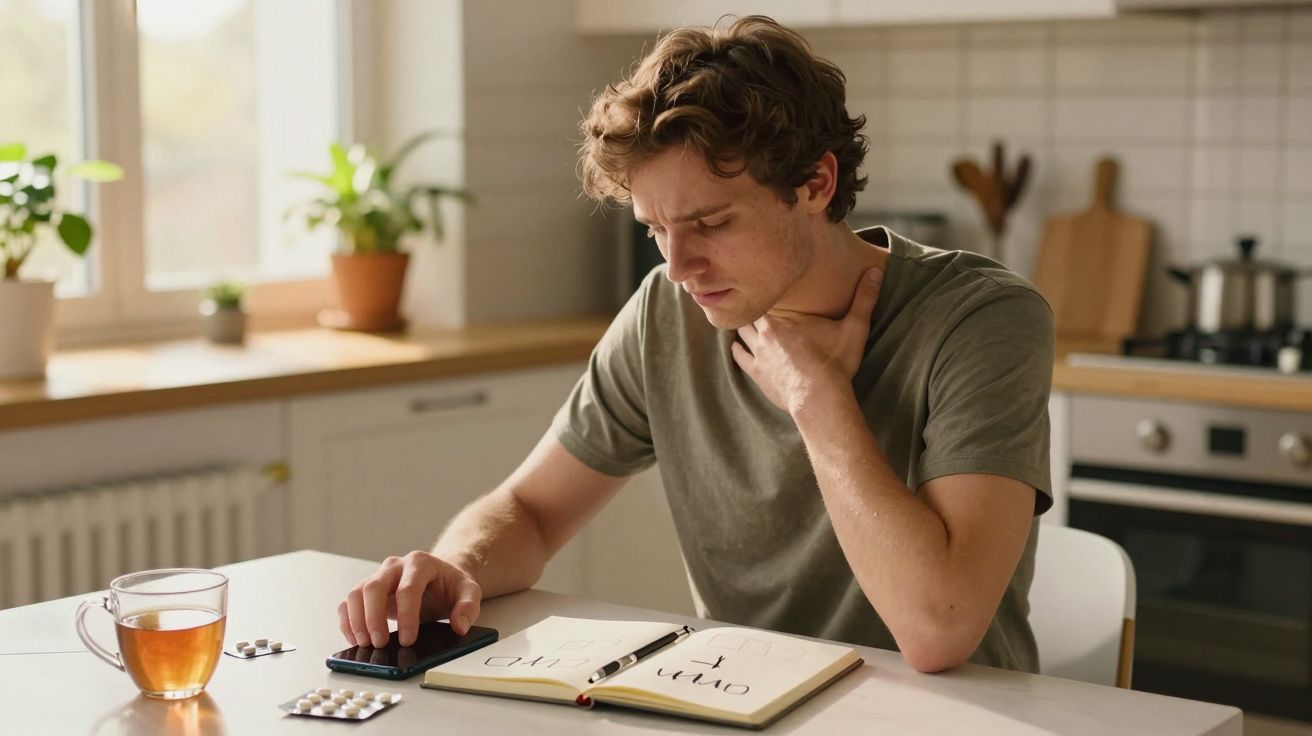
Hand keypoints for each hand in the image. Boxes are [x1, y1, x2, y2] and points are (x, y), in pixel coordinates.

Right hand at [338, 550, 482, 647]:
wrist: (440, 577)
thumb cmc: (451, 585)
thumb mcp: (469, 592)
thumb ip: (468, 608)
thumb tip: (460, 626)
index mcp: (420, 563)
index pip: (408, 588)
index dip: (406, 615)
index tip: (407, 639)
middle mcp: (395, 566)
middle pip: (375, 586)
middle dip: (374, 617)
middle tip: (380, 643)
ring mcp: (378, 576)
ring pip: (357, 593)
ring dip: (357, 620)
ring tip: (365, 644)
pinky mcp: (367, 590)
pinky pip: (349, 602)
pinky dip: (347, 620)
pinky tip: (355, 638)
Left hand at [731, 268, 883, 413]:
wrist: (819, 399)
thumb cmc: (835, 362)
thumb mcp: (854, 328)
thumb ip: (865, 298)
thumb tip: (876, 270)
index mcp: (784, 316)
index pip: (766, 294)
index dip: (767, 289)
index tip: (769, 283)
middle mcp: (765, 332)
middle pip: (751, 312)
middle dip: (754, 307)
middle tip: (756, 301)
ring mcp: (758, 353)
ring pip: (741, 332)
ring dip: (744, 327)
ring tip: (746, 321)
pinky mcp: (756, 374)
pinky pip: (739, 357)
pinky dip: (737, 350)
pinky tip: (737, 346)